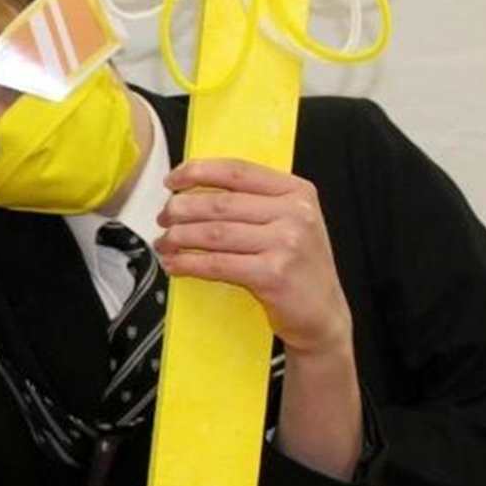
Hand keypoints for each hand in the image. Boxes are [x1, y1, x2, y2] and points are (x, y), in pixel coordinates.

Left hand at [156, 160, 351, 357]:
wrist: (323, 313)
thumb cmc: (297, 266)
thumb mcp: (288, 221)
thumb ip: (252, 201)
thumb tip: (193, 190)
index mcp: (296, 191)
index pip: (237, 171)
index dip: (197, 172)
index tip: (171, 180)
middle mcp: (295, 213)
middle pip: (220, 203)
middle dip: (180, 209)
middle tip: (163, 218)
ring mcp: (287, 244)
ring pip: (214, 233)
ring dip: (178, 237)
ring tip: (164, 242)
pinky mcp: (273, 274)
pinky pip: (217, 264)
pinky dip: (188, 263)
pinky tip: (174, 264)